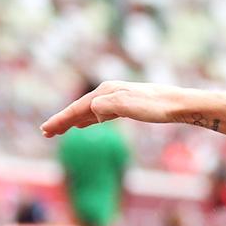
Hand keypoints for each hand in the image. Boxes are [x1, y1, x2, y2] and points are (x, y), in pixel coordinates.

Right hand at [41, 81, 186, 136]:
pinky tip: (88, 123)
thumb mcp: (126, 106)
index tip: (45, 131)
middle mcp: (110, 92)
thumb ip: (105, 107)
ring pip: (90, 110)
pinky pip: (102, 112)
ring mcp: (120, 98)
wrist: (180, 104)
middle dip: (64, 120)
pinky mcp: (129, 105)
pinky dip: (90, 118)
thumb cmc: (155, 106)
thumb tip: (91, 111)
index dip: (61, 120)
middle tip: (47, 133)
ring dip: (75, 120)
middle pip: (81, 108)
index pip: (77, 108)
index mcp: (106, 92)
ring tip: (62, 129)